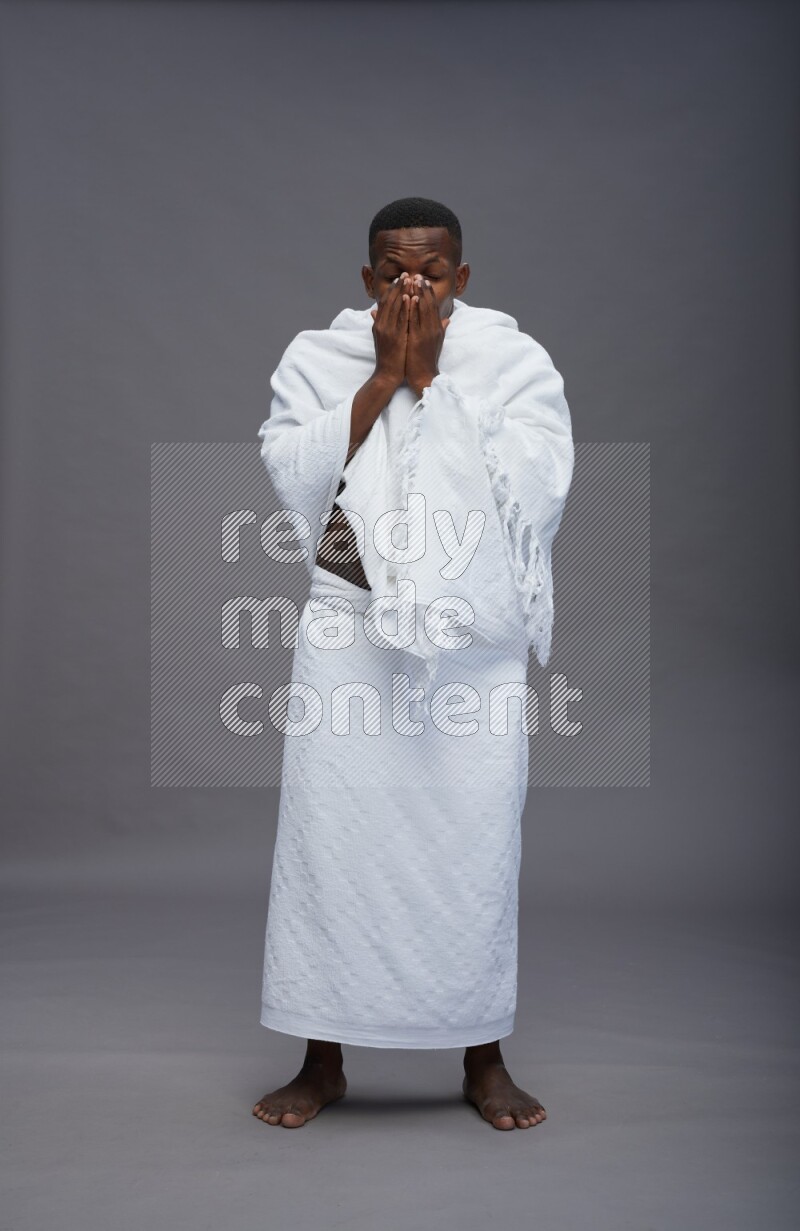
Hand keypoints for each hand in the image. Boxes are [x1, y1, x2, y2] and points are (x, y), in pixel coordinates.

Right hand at [369, 276, 409, 389]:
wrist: (386, 374)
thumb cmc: (387, 357)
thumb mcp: (379, 337)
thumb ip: (376, 322)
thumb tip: (373, 311)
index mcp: (378, 324)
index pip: (385, 302)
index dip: (393, 289)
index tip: (400, 278)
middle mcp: (381, 325)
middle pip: (390, 300)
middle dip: (398, 286)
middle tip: (406, 273)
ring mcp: (387, 331)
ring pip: (395, 307)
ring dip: (403, 291)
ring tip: (410, 280)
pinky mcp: (395, 337)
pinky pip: (400, 319)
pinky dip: (405, 307)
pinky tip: (410, 297)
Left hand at [403, 275, 450, 399]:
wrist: (424, 376)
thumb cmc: (427, 360)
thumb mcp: (437, 342)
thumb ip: (441, 328)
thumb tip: (447, 319)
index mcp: (437, 328)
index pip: (433, 306)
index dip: (428, 292)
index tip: (423, 280)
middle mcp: (433, 329)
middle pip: (428, 304)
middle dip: (423, 289)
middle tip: (418, 275)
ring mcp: (425, 333)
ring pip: (422, 309)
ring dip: (417, 293)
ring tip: (413, 280)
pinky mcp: (417, 339)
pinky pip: (414, 320)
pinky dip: (412, 308)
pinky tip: (408, 297)